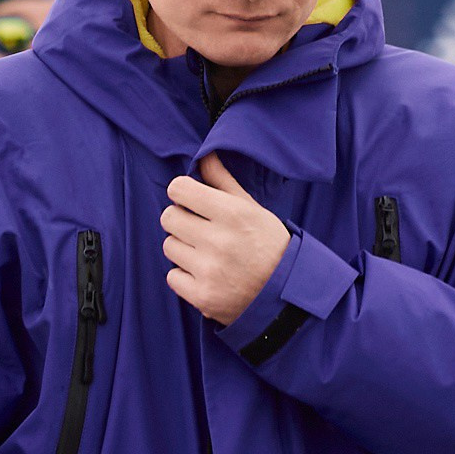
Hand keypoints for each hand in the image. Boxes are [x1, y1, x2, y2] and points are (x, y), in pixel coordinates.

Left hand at [163, 156, 289, 326]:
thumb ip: (224, 182)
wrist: (286, 295)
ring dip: (182, 247)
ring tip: (205, 252)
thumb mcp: (253, 209)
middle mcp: (219, 241)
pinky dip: (184, 275)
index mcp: (233, 214)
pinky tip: (205, 274)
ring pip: (169, 245)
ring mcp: (209, 271)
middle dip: (180, 218)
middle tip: (198, 227)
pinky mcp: (202, 297)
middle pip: (168, 217)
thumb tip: (204, 156)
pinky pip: (172, 275)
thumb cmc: (269, 246)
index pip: (179, 189)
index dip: (182, 192)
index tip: (191, 199)